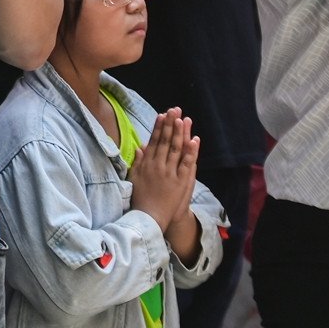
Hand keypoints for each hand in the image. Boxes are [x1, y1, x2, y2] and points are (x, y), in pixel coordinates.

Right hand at [127, 109, 194, 228]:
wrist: (148, 217)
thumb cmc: (139, 198)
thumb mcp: (134, 177)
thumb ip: (137, 161)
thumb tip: (140, 147)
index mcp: (147, 163)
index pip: (154, 141)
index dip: (159, 127)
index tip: (162, 114)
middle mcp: (158, 165)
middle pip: (165, 141)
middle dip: (170, 124)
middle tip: (175, 110)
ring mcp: (169, 172)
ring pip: (175, 149)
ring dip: (180, 133)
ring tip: (183, 119)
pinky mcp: (179, 181)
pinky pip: (186, 164)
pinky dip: (190, 152)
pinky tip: (194, 141)